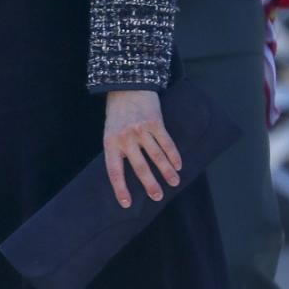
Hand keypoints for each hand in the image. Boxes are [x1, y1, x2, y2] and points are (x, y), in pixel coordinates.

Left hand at [103, 89, 181, 208]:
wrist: (126, 84)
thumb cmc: (117, 112)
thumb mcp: (110, 130)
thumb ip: (118, 149)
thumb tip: (130, 171)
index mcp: (110, 142)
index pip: (114, 171)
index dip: (120, 188)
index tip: (127, 204)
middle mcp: (125, 138)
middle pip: (139, 167)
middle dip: (150, 184)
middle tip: (158, 197)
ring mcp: (140, 130)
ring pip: (156, 156)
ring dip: (167, 172)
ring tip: (174, 183)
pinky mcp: (155, 122)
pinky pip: (166, 143)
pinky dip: (173, 155)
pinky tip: (178, 165)